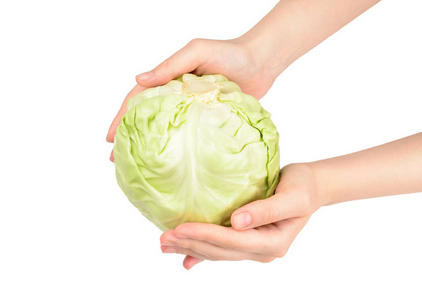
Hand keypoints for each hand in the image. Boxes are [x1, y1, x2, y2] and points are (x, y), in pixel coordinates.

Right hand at [106, 37, 282, 160]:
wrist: (262, 62)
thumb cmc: (231, 52)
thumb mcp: (197, 52)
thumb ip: (170, 65)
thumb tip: (139, 78)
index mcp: (169, 80)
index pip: (138, 99)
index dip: (121, 118)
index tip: (109, 139)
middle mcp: (178, 96)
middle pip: (147, 118)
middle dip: (130, 137)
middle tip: (115, 160)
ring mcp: (193, 110)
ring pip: (166, 130)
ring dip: (150, 146)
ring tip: (138, 166)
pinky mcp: (210, 120)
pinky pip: (189, 136)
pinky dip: (177, 148)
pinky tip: (173, 164)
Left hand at [160, 163, 326, 269]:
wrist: (310, 187)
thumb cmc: (303, 187)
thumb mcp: (292, 196)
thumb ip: (266, 211)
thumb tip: (237, 222)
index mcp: (273, 242)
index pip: (232, 241)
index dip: (205, 235)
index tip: (180, 228)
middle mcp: (262, 250)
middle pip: (220, 250)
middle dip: (190, 244)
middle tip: (163, 238)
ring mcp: (254, 248)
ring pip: (217, 252)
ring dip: (190, 248)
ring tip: (165, 244)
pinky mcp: (247, 240)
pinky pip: (221, 250)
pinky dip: (201, 254)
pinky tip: (184, 259)